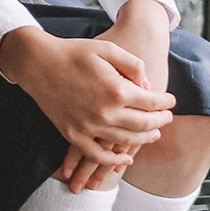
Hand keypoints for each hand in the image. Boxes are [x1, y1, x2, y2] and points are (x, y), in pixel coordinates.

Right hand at [53, 0, 177, 189]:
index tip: (171, 101)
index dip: (165, 103)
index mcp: (117, 90)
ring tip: (154, 133)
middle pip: (143, 124)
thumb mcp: (109, 49)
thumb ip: (133, 65)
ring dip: (144, 139)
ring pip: (125, 141)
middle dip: (160, 121)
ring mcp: (89, 127)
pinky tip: (126, 159)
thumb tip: (146, 86)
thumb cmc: (74, 52)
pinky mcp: (73, 134)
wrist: (38, 63)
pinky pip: (97, 154)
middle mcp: (106, 113)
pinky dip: (114, 161)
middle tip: (168, 117)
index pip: (151, 103)